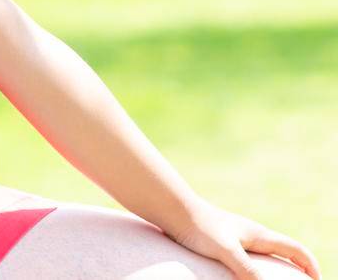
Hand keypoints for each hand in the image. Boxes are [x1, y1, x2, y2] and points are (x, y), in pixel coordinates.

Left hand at [169, 202, 320, 279]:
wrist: (172, 209)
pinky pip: (246, 255)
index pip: (295, 250)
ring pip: (265, 253)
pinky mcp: (221, 239)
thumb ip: (245, 268)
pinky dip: (253, 267)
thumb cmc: (198, 226)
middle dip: (295, 268)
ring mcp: (236, 236)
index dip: (310, 265)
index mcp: (259, 235)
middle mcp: (251, 234)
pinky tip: (242, 275)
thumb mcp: (225, 250)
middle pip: (283, 251)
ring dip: (275, 267)